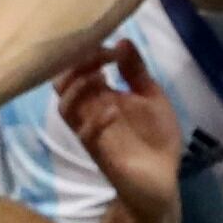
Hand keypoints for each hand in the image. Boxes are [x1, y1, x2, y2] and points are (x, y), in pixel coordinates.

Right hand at [50, 40, 187, 218]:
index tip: (111, 48)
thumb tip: (122, 40)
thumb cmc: (154, 138)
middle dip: (76, 66)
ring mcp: (92, 132)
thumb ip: (137, 72)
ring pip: (65, 107)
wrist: (161, 182)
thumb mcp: (151, 97)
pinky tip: (114, 109)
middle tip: (99, 58)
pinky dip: (96, 119)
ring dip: (78, 89)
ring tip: (100, 78)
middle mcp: (90, 110)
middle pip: (61, 83)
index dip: (89, 52)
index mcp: (101, 95)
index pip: (77, 67)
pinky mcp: (101, 153)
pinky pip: (85, 134)